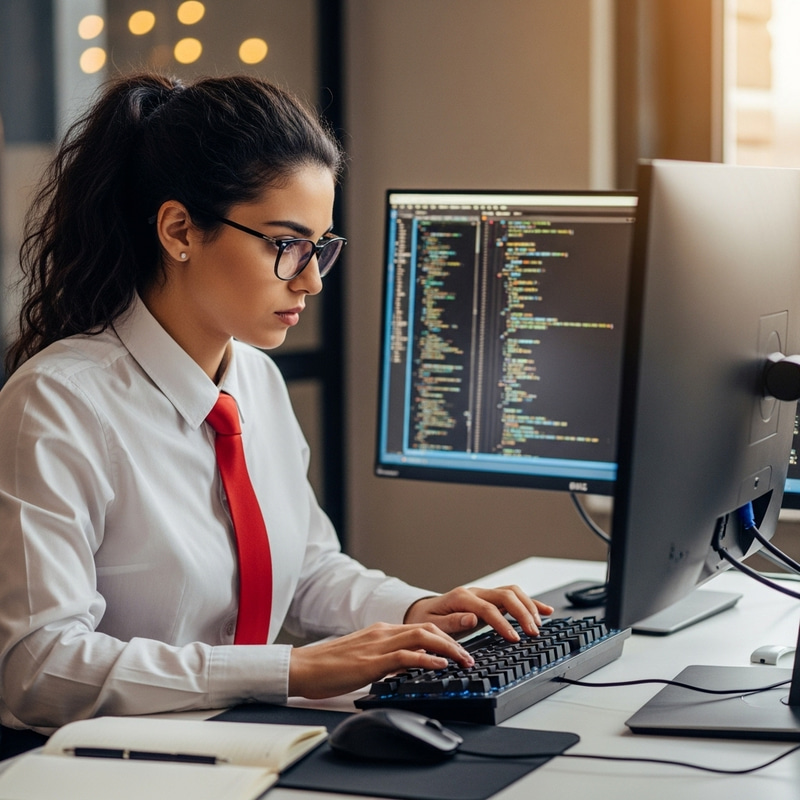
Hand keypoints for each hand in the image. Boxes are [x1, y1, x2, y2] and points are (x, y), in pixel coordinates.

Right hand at [287, 621, 475, 699]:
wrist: (302, 668)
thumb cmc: (327, 667)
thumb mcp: (362, 659)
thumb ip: (384, 660)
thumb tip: (405, 670)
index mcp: (380, 631)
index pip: (420, 628)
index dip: (444, 636)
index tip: (460, 649)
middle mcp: (382, 633)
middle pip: (427, 629)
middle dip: (453, 641)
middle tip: (469, 656)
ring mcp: (377, 645)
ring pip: (421, 637)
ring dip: (448, 648)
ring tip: (464, 661)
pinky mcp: (371, 662)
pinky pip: (405, 656)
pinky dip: (426, 659)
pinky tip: (440, 665)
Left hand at [403, 584, 552, 640]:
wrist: (422, 611)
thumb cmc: (426, 620)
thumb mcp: (431, 624)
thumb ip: (451, 622)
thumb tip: (472, 618)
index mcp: (460, 598)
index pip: (487, 608)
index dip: (502, 623)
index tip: (514, 639)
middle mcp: (474, 592)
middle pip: (505, 595)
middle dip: (522, 613)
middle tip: (532, 633)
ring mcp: (483, 593)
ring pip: (512, 592)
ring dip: (528, 606)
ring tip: (538, 625)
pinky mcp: (490, 598)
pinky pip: (513, 596)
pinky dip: (530, 602)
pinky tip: (545, 611)